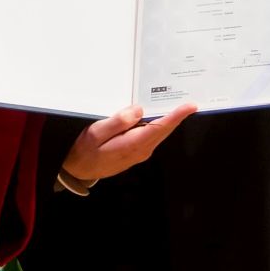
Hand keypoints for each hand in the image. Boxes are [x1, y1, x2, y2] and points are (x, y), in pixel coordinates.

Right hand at [62, 102, 195, 182]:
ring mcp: (140, 152)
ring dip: (167, 119)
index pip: (160, 127)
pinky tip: (154, 115)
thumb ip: (118, 121)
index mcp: (133, 144)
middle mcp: (141, 150)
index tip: (191, 106)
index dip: (177, 115)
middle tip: (189, 99)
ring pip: (158, 132)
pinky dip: (156, 124)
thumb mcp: (96, 133)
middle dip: (177, 115)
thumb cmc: (84, 151)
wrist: (78, 171)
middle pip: (164, 129)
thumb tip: (139, 110)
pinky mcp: (137, 152)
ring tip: (175, 103)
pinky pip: (151, 135)